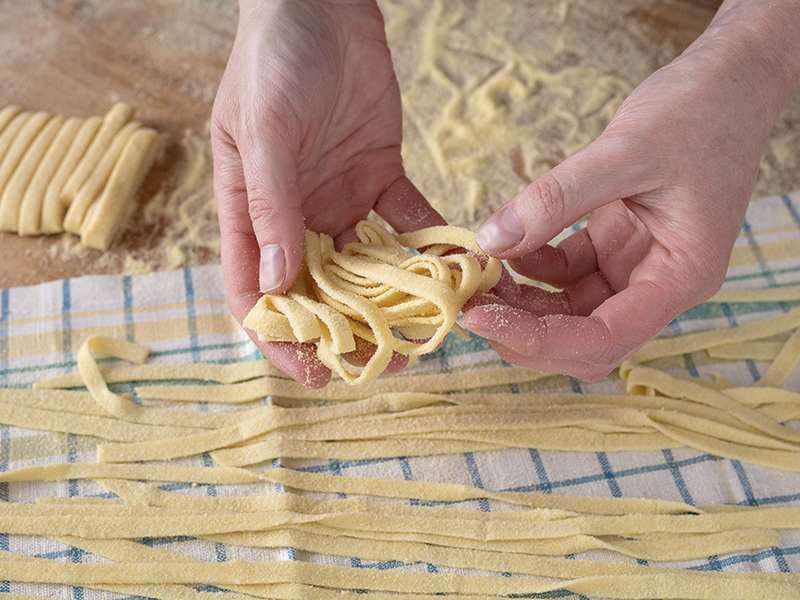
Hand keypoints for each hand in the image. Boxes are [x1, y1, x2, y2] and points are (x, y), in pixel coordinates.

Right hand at [211, 0, 444, 385]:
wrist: (321, 4)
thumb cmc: (273, 60)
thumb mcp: (264, 129)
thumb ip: (270, 204)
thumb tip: (274, 282)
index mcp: (248, 210)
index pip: (255, 290)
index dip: (280, 337)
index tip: (313, 374)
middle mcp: (294, 215)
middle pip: (316, 291)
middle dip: (345, 332)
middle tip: (383, 362)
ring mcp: (338, 199)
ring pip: (364, 268)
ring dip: (390, 301)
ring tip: (421, 331)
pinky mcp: (379, 177)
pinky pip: (405, 223)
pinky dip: (428, 248)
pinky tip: (454, 271)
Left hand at [461, 0, 799, 380]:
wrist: (727, 81)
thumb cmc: (698, 111)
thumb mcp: (624, 151)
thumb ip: (555, 199)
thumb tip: (490, 241)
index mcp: (680, 277)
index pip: (604, 338)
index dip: (538, 340)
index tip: (480, 318)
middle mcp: (659, 283)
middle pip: (583, 338)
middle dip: (525, 330)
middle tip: (470, 302)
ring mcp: (636, 266)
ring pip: (570, 310)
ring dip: (523, 301)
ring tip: (480, 269)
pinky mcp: (616, 245)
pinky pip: (566, 273)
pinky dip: (532, 266)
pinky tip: (507, 244)